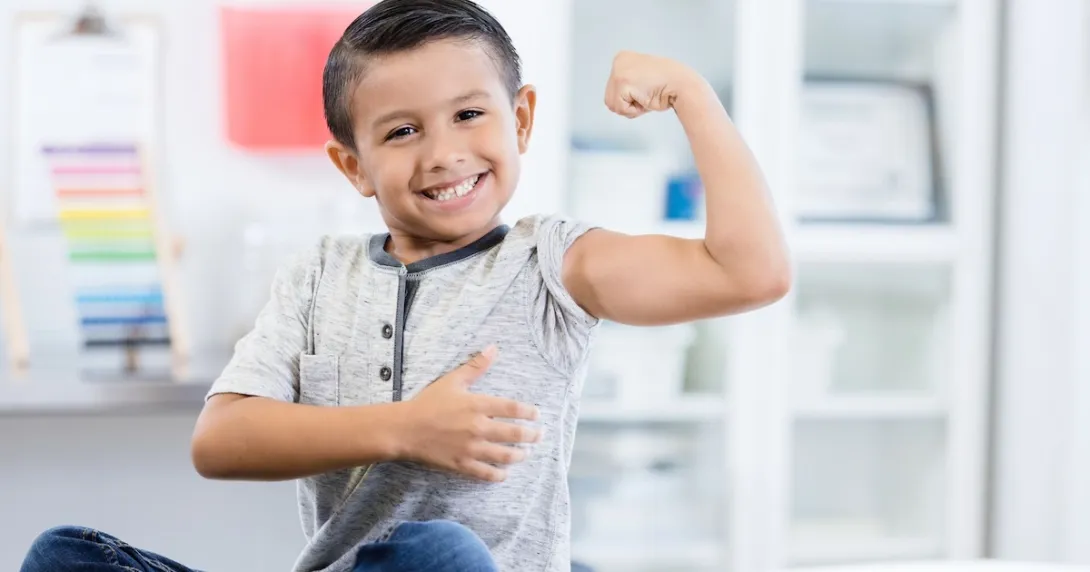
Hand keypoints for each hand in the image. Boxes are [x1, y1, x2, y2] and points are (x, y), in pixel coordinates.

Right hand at [400, 345, 540, 481]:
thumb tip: (493, 348)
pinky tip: (504, 474)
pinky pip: (485, 473)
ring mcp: (471, 448)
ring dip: (519, 455)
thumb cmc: (427, 403)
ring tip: (526, 454)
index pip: (513, 409)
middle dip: (531, 435)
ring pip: (504, 455)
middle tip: (539, 436)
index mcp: (478, 405)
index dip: (529, 413)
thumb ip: (475, 366)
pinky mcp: (461, 464)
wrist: (404, 429)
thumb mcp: (452, 381)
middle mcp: (478, 427)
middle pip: (514, 433)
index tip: (537, 415)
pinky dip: (498, 475)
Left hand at [604, 50, 699, 117]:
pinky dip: (634, 110)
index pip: (614, 90)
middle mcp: (618, 62)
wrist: (682, 85)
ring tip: (646, 95)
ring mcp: (618, 71)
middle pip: (610, 98)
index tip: (646, 88)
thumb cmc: (667, 85)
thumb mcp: (642, 79)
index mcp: (622, 58)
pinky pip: (620, 108)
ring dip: (631, 107)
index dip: (630, 97)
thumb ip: (628, 85)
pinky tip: (646, 97)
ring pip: (613, 105)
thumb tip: (617, 100)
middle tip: (646, 93)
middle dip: (629, 103)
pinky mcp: (621, 82)